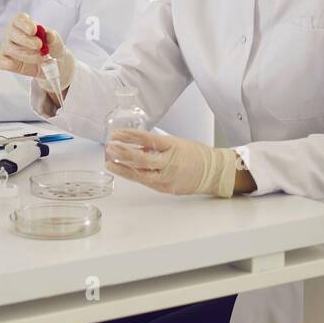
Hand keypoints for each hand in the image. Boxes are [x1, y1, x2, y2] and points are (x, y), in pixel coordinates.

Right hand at [0, 14, 74, 114]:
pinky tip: (18, 64)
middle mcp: (12, 33)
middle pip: (12, 33)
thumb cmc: (51, 47)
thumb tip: (49, 35)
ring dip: (26, 55)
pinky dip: (8, 63)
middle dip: (26, 40)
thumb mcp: (56, 41)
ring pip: (10, 49)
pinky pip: (1, 61)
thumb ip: (53, 37)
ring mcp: (7, 46)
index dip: (25, 24)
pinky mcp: (5, 60)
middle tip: (39, 46)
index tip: (34, 30)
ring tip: (41, 58)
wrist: (53, 64)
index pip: (19, 19)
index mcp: (24, 23)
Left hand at [105, 129, 238, 197]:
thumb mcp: (177, 143)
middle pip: (141, 158)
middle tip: (109, 147)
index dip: (129, 136)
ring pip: (140, 174)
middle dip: (122, 153)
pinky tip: (123, 171)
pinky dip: (133, 176)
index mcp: (173, 146)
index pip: (147, 139)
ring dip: (122, 167)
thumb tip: (137, 145)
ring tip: (109, 162)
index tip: (116, 134)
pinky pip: (146, 182)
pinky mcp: (166, 188)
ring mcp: (167, 177)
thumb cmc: (196, 155)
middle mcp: (169, 162)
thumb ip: (157, 145)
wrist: (214, 172)